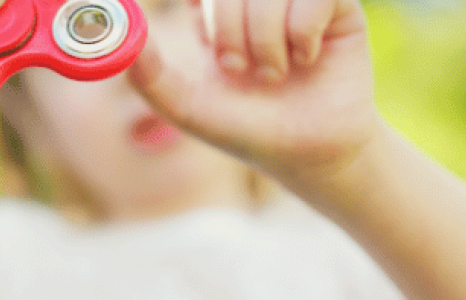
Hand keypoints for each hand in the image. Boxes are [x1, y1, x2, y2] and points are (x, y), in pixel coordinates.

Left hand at [130, 0, 380, 180]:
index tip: (197, 12)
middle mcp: (259, 4)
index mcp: (220, 17)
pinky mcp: (337, 8)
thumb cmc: (248, 130)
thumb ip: (151, 76)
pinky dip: (302, 29)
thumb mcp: (187, 107)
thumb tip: (127, 39)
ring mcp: (297, 2)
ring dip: (264, 35)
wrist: (307, 154)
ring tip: (274, 74)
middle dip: (229, 27)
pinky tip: (307, 58)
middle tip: (235, 67)